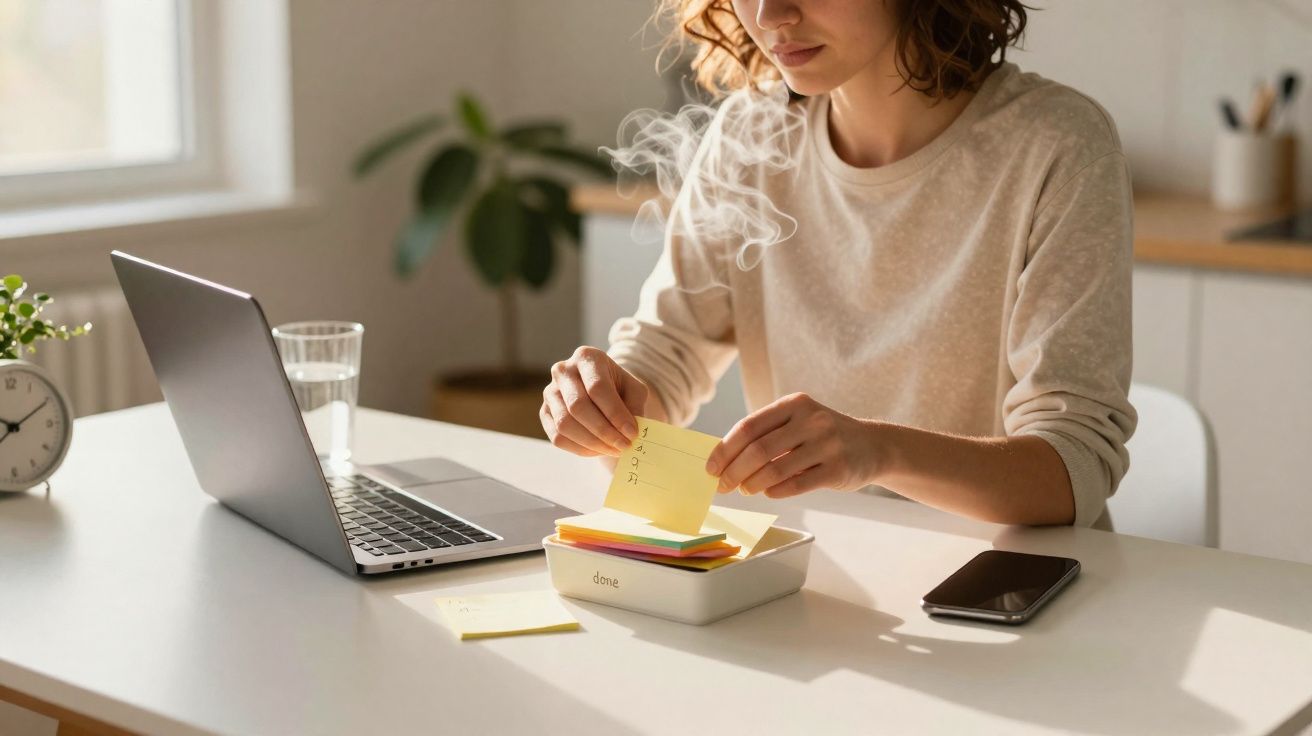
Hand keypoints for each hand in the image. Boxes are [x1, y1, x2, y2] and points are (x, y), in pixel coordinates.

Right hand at [540, 346, 648, 457]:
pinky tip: (599, 450)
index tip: (632, 433)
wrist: (601, 391)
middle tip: (624, 446)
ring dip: (592, 443)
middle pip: (578, 406)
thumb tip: (629, 432)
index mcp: (587, 358)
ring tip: (613, 449)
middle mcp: (563, 371)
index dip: (615, 413)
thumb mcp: (634, 390)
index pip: (597, 388)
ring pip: (565, 424)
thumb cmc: (619, 388)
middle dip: (604, 431)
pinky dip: (580, 449)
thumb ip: (634, 407)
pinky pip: (557, 437)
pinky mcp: (544, 412)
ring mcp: (550, 392)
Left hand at [706, 393, 880, 497]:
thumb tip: (724, 460)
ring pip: (776, 469)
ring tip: (746, 490)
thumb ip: (767, 435)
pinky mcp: (838, 468)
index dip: (725, 450)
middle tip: (723, 486)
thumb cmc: (823, 436)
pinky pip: (797, 484)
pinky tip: (768, 492)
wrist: (873, 446)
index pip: (748, 426)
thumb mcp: (798, 423)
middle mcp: (811, 420)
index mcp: (794, 404)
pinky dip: (776, 491)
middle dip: (734, 471)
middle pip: (758, 449)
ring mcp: (827, 443)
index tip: (711, 468)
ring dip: (753, 484)